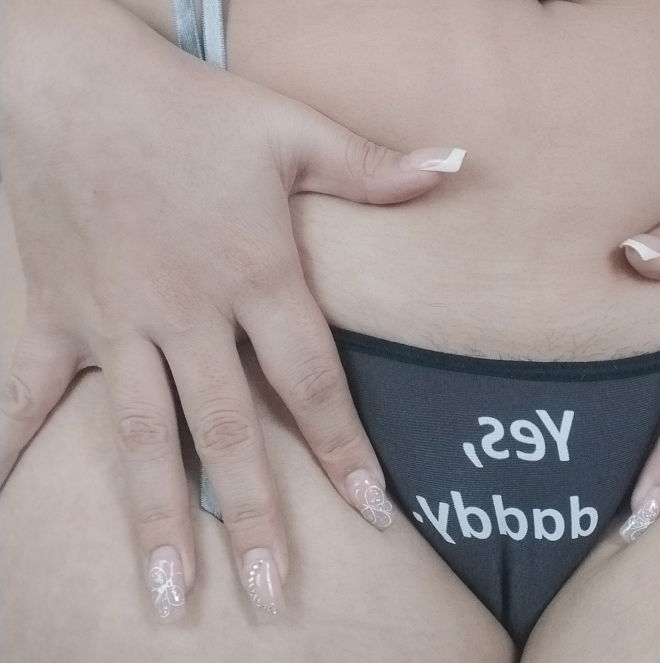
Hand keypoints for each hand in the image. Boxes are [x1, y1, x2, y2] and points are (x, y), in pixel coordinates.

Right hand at [0, 10, 461, 619]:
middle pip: (226, 431)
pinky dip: (9, 449)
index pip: (312, 383)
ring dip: (154, 516)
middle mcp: (187, 312)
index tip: (374, 515)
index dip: (346, 451)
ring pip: (137, 435)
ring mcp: (113, 321)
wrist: (72, 77)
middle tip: (270, 593)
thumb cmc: (191, 107)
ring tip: (168, 593)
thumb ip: (373, 168)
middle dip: (253, 515)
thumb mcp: (293, 129)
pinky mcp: (53, 315)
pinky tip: (2, 510)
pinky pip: (26, 392)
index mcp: (256, 276)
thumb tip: (456, 167)